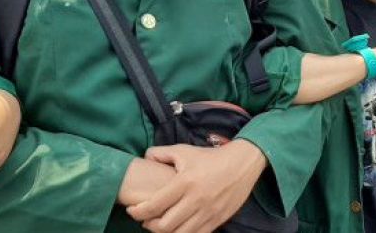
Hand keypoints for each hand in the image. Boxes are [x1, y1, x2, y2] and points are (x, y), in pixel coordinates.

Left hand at [127, 140, 267, 232]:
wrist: (243, 163)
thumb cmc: (210, 157)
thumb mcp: (184, 150)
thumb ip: (161, 153)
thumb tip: (145, 157)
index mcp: (185, 182)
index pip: (154, 205)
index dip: (138, 212)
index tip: (133, 210)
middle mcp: (196, 200)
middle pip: (164, 226)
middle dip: (149, 225)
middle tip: (146, 219)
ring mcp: (208, 212)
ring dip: (165, 232)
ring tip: (161, 225)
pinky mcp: (217, 220)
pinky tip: (178, 227)